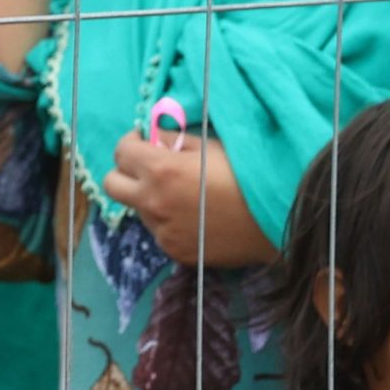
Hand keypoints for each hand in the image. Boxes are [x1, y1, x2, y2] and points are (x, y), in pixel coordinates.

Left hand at [100, 130, 276, 268]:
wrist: (277, 217)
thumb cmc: (247, 173)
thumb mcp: (209, 145)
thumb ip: (174, 141)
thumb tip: (153, 137)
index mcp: (160, 171)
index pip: (121, 152)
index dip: (131, 143)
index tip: (144, 142)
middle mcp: (154, 203)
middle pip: (112, 185)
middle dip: (125, 171)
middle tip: (148, 167)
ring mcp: (163, 231)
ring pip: (139, 209)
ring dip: (151, 198)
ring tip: (186, 194)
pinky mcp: (175, 252)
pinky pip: (160, 231)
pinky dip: (169, 221)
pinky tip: (198, 215)